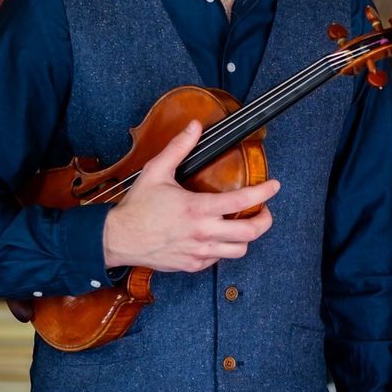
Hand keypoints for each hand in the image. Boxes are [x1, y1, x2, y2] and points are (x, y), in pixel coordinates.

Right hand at [102, 117, 279, 272]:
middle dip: (264, 221)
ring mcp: (198, 252)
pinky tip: (218, 238)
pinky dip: (223, 249)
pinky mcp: (192, 265)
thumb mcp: (156, 171)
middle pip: (250, 232)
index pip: (242, 201)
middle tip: (265, 212)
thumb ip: (179, 148)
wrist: (117, 239)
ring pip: (239, 250)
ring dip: (246, 238)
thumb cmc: (137, 207)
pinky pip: (218, 260)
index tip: (274, 186)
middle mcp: (202, 233)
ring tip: (244, 226)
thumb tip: (194, 126)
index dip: (264, 192)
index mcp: (197, 208)